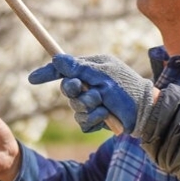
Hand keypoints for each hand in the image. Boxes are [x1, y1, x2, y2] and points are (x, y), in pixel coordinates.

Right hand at [29, 54, 153, 133]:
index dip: (48, 73)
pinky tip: (106, 117)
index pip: (65, 69)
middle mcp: (91, 84)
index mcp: (92, 69)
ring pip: (75, 108)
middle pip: (67, 90)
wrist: (146, 114)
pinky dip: (94, 120)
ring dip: (89, 106)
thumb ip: (78, 68)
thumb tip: (57, 58)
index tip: (32, 79)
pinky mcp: (96, 119)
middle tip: (86, 90)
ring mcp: (93, 102)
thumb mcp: (102, 75)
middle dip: (76, 92)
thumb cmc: (127, 89)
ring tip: (105, 105)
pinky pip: (83, 122)